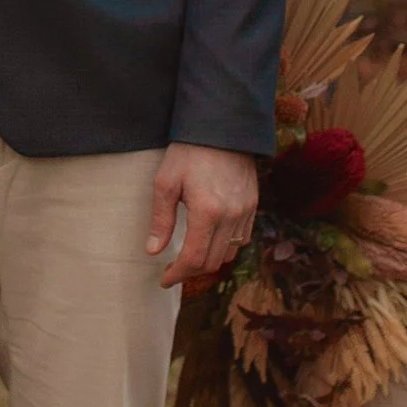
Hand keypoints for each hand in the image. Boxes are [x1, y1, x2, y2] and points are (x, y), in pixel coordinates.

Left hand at [148, 141, 258, 285]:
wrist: (222, 127)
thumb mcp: (165, 182)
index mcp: (207, 212)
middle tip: (173, 271)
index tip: (164, 279)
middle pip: (212, 262)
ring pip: (229, 253)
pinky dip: (226, 247)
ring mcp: (245, 212)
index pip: (193, 259)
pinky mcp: (253, 205)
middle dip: (190, 272)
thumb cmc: (188, 152)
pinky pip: (242, 239)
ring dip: (209, 261)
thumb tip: (153, 251)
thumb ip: (161, 220)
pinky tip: (210, 240)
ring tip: (190, 257)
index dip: (177, 274)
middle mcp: (231, 216)